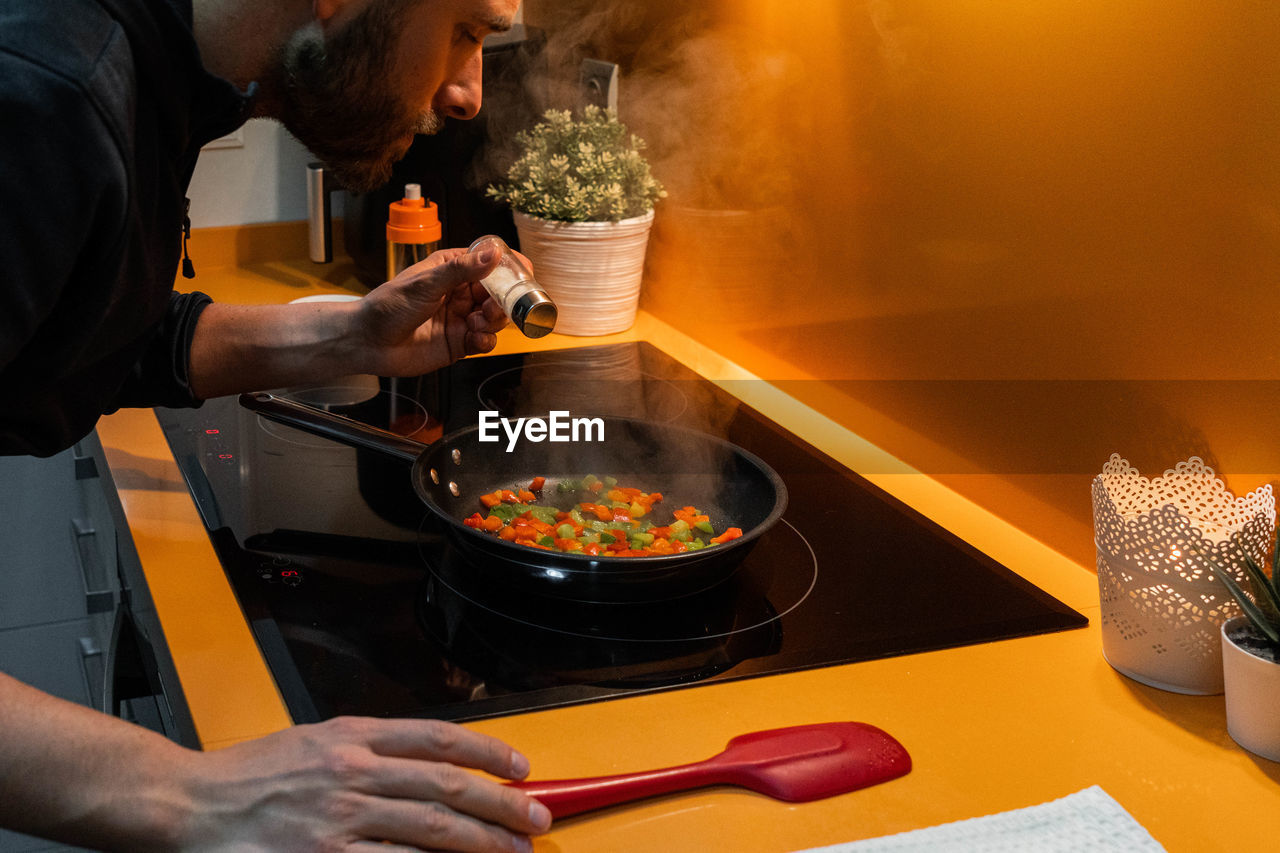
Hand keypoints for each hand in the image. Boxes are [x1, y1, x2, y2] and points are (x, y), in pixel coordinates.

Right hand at [177, 716, 550, 851]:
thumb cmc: (248, 776)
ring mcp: (340, 820)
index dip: (490, 753)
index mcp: (353, 736)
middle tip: (535, 820)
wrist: (187, 806)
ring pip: (431, 829)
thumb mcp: (314, 741)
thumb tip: (431, 763)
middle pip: (447, 787)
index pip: (440, 738)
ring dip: (481, 843)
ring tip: (513, 852)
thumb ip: (370, 748)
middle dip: (501, 805)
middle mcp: (353, 772)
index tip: (521, 767)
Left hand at [355, 247, 508, 377]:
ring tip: (478, 323)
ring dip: (494, 321)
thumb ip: (461, 270)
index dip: (509, 267)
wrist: (368, 342)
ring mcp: (461, 319)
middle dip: (505, 300)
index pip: (489, 263)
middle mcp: (460, 293)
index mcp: (452, 270)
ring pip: (495, 318)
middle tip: (498, 307)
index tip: (525, 273)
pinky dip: (486, 340)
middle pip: (498, 293)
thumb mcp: (425, 283)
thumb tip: (492, 254)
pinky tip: (476, 339)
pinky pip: (484, 340)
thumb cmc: (387, 306)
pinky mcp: (459, 343)